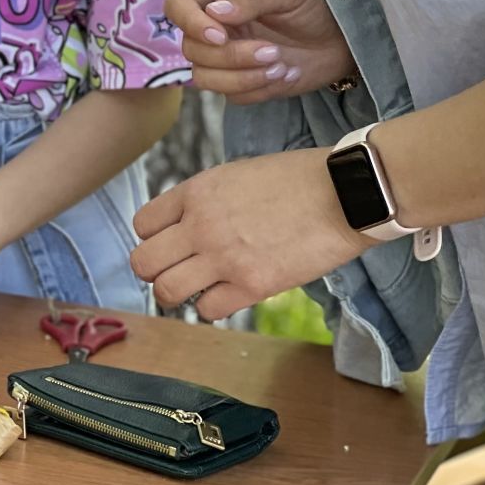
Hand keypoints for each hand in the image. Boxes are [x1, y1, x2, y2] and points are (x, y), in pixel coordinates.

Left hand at [132, 151, 368, 320]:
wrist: (343, 194)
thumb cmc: (295, 180)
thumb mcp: (235, 175)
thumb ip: (204, 201)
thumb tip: (184, 226)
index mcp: (195, 192)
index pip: (141, 224)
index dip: (152, 238)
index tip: (169, 244)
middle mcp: (200, 225)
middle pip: (143, 262)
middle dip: (153, 270)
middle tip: (173, 272)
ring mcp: (224, 257)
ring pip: (166, 291)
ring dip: (176, 293)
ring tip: (194, 288)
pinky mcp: (253, 285)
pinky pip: (208, 309)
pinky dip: (212, 307)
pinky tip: (227, 295)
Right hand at [166, 0, 353, 102]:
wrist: (344, 36)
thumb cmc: (314, 1)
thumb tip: (215, 13)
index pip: (177, 6)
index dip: (190, 23)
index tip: (221, 35)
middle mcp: (213, 26)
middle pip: (191, 50)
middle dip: (231, 56)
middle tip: (273, 51)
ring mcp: (224, 57)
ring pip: (204, 78)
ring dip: (242, 78)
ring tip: (281, 65)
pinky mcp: (241, 83)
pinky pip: (232, 97)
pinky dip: (259, 90)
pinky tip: (286, 74)